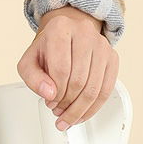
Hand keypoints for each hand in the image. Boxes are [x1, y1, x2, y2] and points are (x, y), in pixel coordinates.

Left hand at [16, 5, 118, 130]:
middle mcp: (84, 33)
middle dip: (67, 104)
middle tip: (58, 112)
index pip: (61, 69)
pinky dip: (94, 107)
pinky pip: (106, 89)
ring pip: (94, 89)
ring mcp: (101, 44)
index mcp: (60, 28)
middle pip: (78, 81)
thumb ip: (32, 77)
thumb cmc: (48, 48)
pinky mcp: (112, 57)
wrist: (66, 34)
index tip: (50, 101)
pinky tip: (83, 113)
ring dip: (80, 109)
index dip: (55, 92)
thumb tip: (49, 94)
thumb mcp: (30, 60)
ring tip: (69, 115)